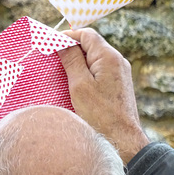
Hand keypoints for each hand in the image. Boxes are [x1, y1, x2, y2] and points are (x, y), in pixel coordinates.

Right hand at [58, 28, 148, 163]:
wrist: (123, 139)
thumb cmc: (101, 114)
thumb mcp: (80, 85)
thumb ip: (72, 60)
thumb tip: (63, 42)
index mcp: (109, 56)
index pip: (86, 34)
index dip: (67, 36)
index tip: (50, 44)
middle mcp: (118, 61)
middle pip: (91, 46)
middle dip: (71, 50)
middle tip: (53, 60)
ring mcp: (120, 74)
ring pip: (95, 60)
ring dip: (78, 64)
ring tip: (62, 74)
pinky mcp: (119, 87)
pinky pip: (100, 73)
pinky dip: (87, 74)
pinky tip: (76, 86)